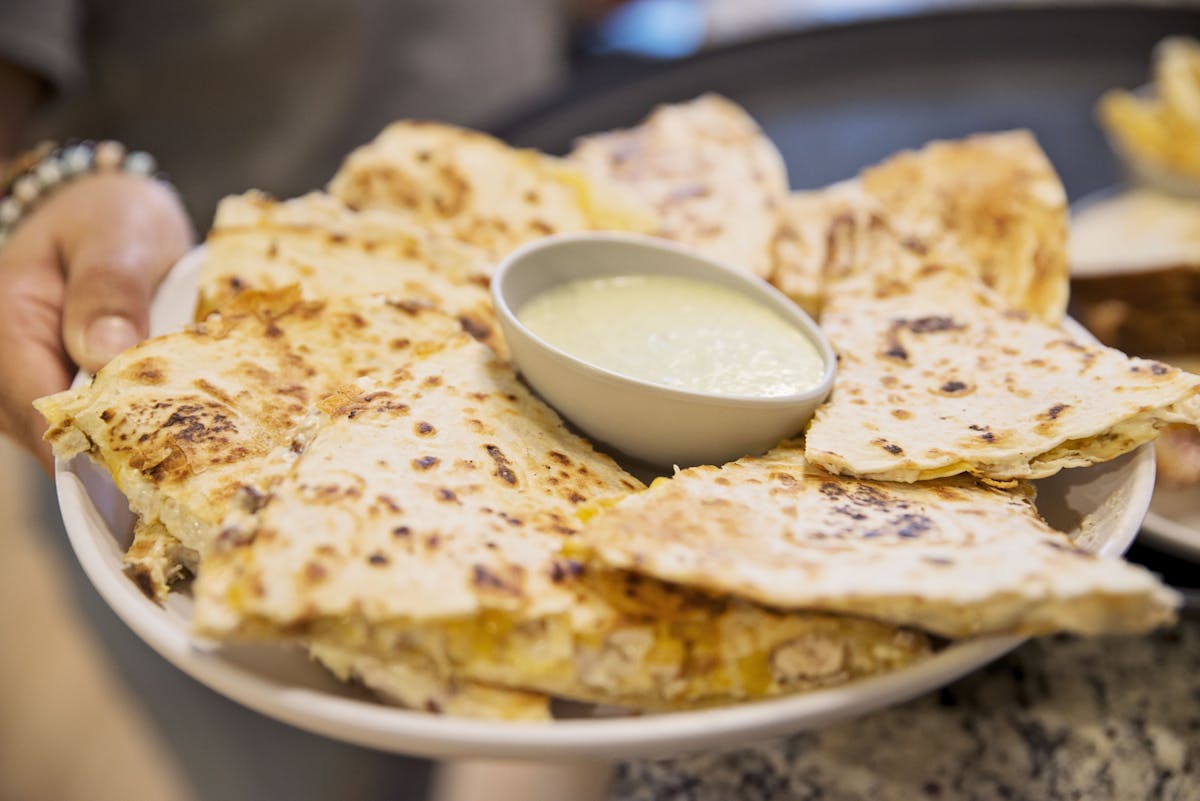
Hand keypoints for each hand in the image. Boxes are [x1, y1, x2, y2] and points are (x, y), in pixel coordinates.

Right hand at [0, 171, 194, 471]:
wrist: (107, 210)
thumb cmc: (111, 214)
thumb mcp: (116, 234)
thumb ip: (109, 288)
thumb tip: (103, 352)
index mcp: (8, 323)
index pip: (42, 411)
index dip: (96, 446)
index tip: (154, 464)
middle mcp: (5, 363)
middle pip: (53, 437)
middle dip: (116, 453)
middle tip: (188, 461)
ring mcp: (26, 381)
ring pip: (68, 439)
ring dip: (122, 445)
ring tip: (185, 446)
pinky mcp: (55, 389)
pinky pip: (84, 427)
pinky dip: (124, 430)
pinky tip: (168, 428)